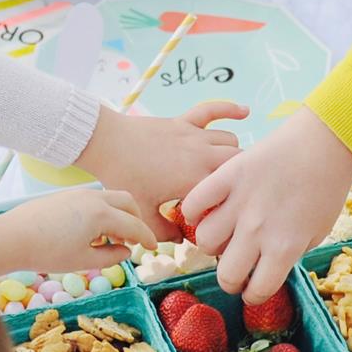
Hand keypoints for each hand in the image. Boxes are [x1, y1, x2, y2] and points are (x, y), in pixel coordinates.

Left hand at [0, 187, 154, 270]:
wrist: (11, 237)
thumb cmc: (48, 252)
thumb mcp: (83, 261)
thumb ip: (110, 257)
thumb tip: (126, 251)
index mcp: (102, 214)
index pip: (134, 225)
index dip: (147, 238)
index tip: (154, 248)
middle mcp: (94, 198)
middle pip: (128, 202)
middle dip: (136, 220)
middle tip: (134, 240)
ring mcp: (78, 193)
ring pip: (111, 198)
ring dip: (119, 215)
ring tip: (111, 238)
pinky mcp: (66, 195)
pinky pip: (95, 198)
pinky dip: (103, 211)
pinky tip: (92, 231)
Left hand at [75, 99, 248, 234]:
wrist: (106, 142)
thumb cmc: (123, 176)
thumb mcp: (142, 211)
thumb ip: (163, 232)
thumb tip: (181, 242)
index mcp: (195, 180)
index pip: (228, 195)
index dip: (228, 207)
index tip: (220, 216)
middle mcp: (202, 156)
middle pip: (239, 165)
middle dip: (240, 179)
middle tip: (231, 193)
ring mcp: (195, 135)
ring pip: (231, 142)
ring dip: (233, 154)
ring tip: (228, 168)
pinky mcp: (185, 121)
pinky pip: (213, 110)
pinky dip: (230, 109)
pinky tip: (244, 111)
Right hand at [182, 107, 351, 303]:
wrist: (325, 142)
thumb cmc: (326, 188)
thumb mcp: (318, 232)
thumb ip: (291, 254)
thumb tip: (267, 267)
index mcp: (285, 247)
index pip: (257, 290)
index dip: (254, 295)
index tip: (253, 289)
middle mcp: (258, 230)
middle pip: (226, 275)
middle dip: (231, 280)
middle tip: (236, 270)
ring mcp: (240, 202)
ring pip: (205, 241)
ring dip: (213, 245)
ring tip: (224, 237)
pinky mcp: (227, 176)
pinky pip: (194, 204)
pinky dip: (194, 212)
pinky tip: (207, 212)